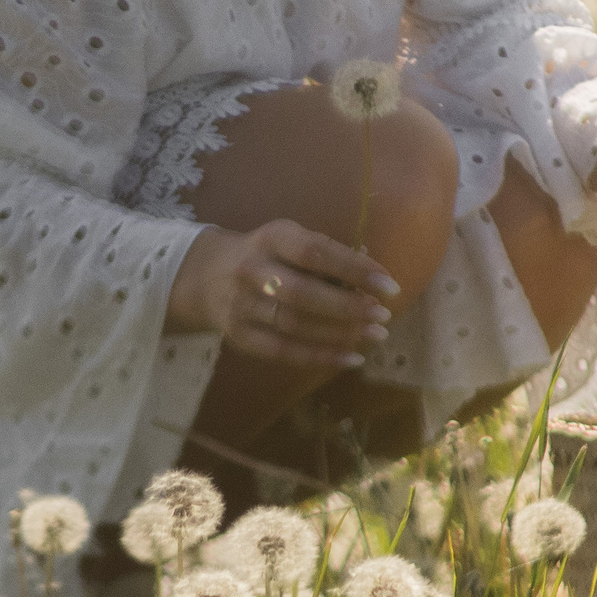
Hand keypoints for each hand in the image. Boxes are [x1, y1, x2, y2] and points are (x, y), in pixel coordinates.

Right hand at [165, 221, 399, 368]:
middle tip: (383, 316)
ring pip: (294, 325)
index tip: (389, 285)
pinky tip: (351, 358)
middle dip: (349, 307)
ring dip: (340, 334)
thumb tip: (373, 278)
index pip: (316, 252)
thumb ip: (328, 255)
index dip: (355, 269)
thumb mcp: (291, 240)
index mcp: (272, 237)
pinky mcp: (238, 336)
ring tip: (375, 335)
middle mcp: (253, 270)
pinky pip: (282, 351)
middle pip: (304, 293)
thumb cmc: (268, 255)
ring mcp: (242, 305)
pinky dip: (319, 357)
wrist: (206, 276)